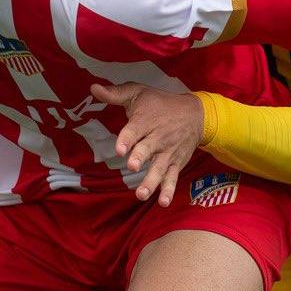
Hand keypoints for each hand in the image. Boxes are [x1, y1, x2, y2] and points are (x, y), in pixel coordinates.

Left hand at [90, 82, 203, 207]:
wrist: (196, 114)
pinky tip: (163, 202)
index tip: (120, 149)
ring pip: (159, 168)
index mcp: (145, 121)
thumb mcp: (139, 93)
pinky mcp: (176, 163)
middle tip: (132, 166)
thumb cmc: (161, 104)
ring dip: (151, 181)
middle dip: (140, 158)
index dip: (126, 139)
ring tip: (141, 194)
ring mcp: (167, 153)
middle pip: (147, 149)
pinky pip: (172, 178)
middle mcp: (157, 138)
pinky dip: (169, 190)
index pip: (134, 130)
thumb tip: (93, 88)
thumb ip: (115, 94)